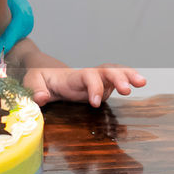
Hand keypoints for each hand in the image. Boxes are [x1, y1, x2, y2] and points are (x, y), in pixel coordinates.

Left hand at [23, 64, 146, 106]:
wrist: (44, 73)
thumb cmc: (38, 78)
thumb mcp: (31, 82)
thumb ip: (36, 89)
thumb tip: (41, 98)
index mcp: (71, 76)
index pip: (86, 77)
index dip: (93, 87)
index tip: (96, 102)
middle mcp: (86, 76)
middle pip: (105, 71)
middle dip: (118, 78)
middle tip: (129, 88)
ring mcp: (95, 81)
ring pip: (114, 73)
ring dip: (128, 76)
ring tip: (143, 82)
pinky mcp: (100, 87)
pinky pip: (116, 82)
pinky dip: (128, 81)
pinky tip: (139, 85)